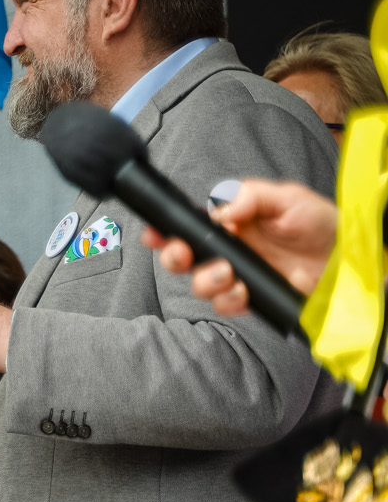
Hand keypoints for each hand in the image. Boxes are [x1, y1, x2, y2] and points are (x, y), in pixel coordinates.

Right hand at [138, 178, 337, 316]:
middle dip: (174, 257)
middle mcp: (226, 250)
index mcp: (228, 222)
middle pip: (180, 258)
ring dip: (206, 280)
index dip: (163, 231)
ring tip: (229, 273)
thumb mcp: (287, 197)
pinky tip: (244, 291)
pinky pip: (225, 305)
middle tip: (186, 255)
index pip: (186, 226)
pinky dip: (229, 300)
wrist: (346, 257)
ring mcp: (236, 276)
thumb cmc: (318, 223)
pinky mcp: (250, 298)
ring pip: (199, 285)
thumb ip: (250, 196)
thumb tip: (217, 210)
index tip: (155, 234)